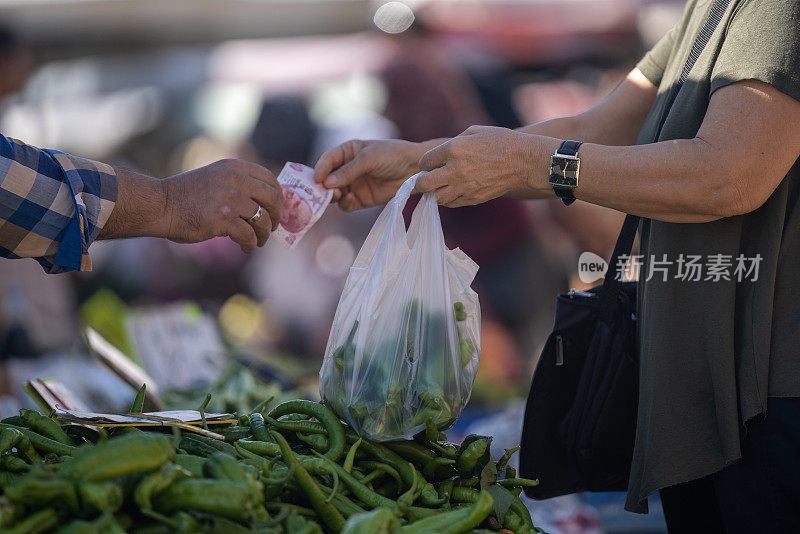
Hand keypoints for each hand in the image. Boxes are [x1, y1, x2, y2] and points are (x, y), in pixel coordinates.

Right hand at [161, 159, 281, 252]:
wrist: (161, 205)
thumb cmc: (187, 196)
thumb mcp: (216, 178)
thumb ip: (239, 184)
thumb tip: (268, 205)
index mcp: (235, 167)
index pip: (270, 179)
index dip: (279, 197)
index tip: (276, 209)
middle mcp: (236, 179)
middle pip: (272, 199)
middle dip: (277, 216)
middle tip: (274, 227)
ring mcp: (230, 198)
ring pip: (263, 220)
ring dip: (264, 234)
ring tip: (258, 241)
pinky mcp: (223, 219)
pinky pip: (249, 235)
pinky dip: (250, 244)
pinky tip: (246, 247)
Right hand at [314, 139, 423, 210]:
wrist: (415, 169)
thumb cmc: (392, 155)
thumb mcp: (368, 158)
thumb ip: (348, 170)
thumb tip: (326, 183)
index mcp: (347, 152)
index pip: (327, 161)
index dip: (319, 169)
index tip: (316, 179)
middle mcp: (347, 169)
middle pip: (327, 180)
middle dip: (323, 186)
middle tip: (324, 191)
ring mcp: (354, 185)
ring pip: (335, 194)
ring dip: (333, 196)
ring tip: (338, 195)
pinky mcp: (362, 200)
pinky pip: (347, 205)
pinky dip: (346, 204)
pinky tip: (351, 200)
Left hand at [416, 126, 558, 206]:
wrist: (524, 161)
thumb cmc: (501, 141)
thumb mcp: (474, 131)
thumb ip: (452, 142)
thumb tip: (438, 155)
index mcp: (453, 149)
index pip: (424, 163)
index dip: (425, 164)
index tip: (430, 164)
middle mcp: (455, 170)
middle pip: (423, 184)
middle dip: (422, 182)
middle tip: (427, 179)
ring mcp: (464, 186)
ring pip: (436, 198)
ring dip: (435, 192)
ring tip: (442, 186)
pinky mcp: (473, 198)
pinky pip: (451, 203)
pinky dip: (449, 199)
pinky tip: (454, 190)